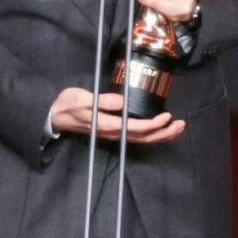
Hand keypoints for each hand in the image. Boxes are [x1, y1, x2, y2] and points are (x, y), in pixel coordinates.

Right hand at [50, 87, 185, 143]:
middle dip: (164, 133)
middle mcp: (113, 133)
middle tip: (181, 124)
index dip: (153, 125)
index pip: (135, 128)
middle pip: (144, 138)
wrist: (55, 117)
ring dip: (161, 135)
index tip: (166, 117)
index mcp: (107, 125)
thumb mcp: (80, 98)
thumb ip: (101, 101)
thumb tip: (122, 102)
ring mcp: (114, 134)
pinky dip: (152, 134)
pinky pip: (137, 136)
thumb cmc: (67, 106)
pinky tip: (161, 130)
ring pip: (142, 139)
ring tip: (177, 128)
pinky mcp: (114, 131)